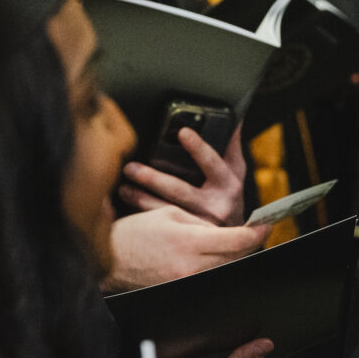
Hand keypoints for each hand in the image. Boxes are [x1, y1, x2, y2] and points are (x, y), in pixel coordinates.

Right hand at [104, 207, 265, 292]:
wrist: (108, 259)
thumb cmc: (136, 232)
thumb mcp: (171, 215)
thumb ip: (203, 224)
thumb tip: (226, 233)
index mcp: (190, 241)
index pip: (237, 240)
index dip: (257, 233)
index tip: (265, 226)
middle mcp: (191, 265)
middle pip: (236, 258)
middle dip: (246, 245)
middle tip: (251, 234)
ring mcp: (186, 282)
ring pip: (223, 269)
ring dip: (230, 257)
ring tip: (227, 245)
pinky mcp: (180, 291)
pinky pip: (207, 278)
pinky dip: (213, 268)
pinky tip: (208, 258)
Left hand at [119, 125, 249, 225]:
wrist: (235, 238)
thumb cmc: (229, 198)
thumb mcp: (235, 173)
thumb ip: (231, 147)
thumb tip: (234, 119)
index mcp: (228, 185)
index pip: (213, 163)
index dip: (198, 148)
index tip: (182, 132)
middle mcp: (215, 206)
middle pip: (179, 190)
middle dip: (153, 179)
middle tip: (130, 168)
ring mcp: (199, 224)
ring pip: (165, 210)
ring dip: (140, 199)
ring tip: (123, 188)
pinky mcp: (186, 237)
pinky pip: (161, 226)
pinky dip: (142, 217)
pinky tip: (125, 209)